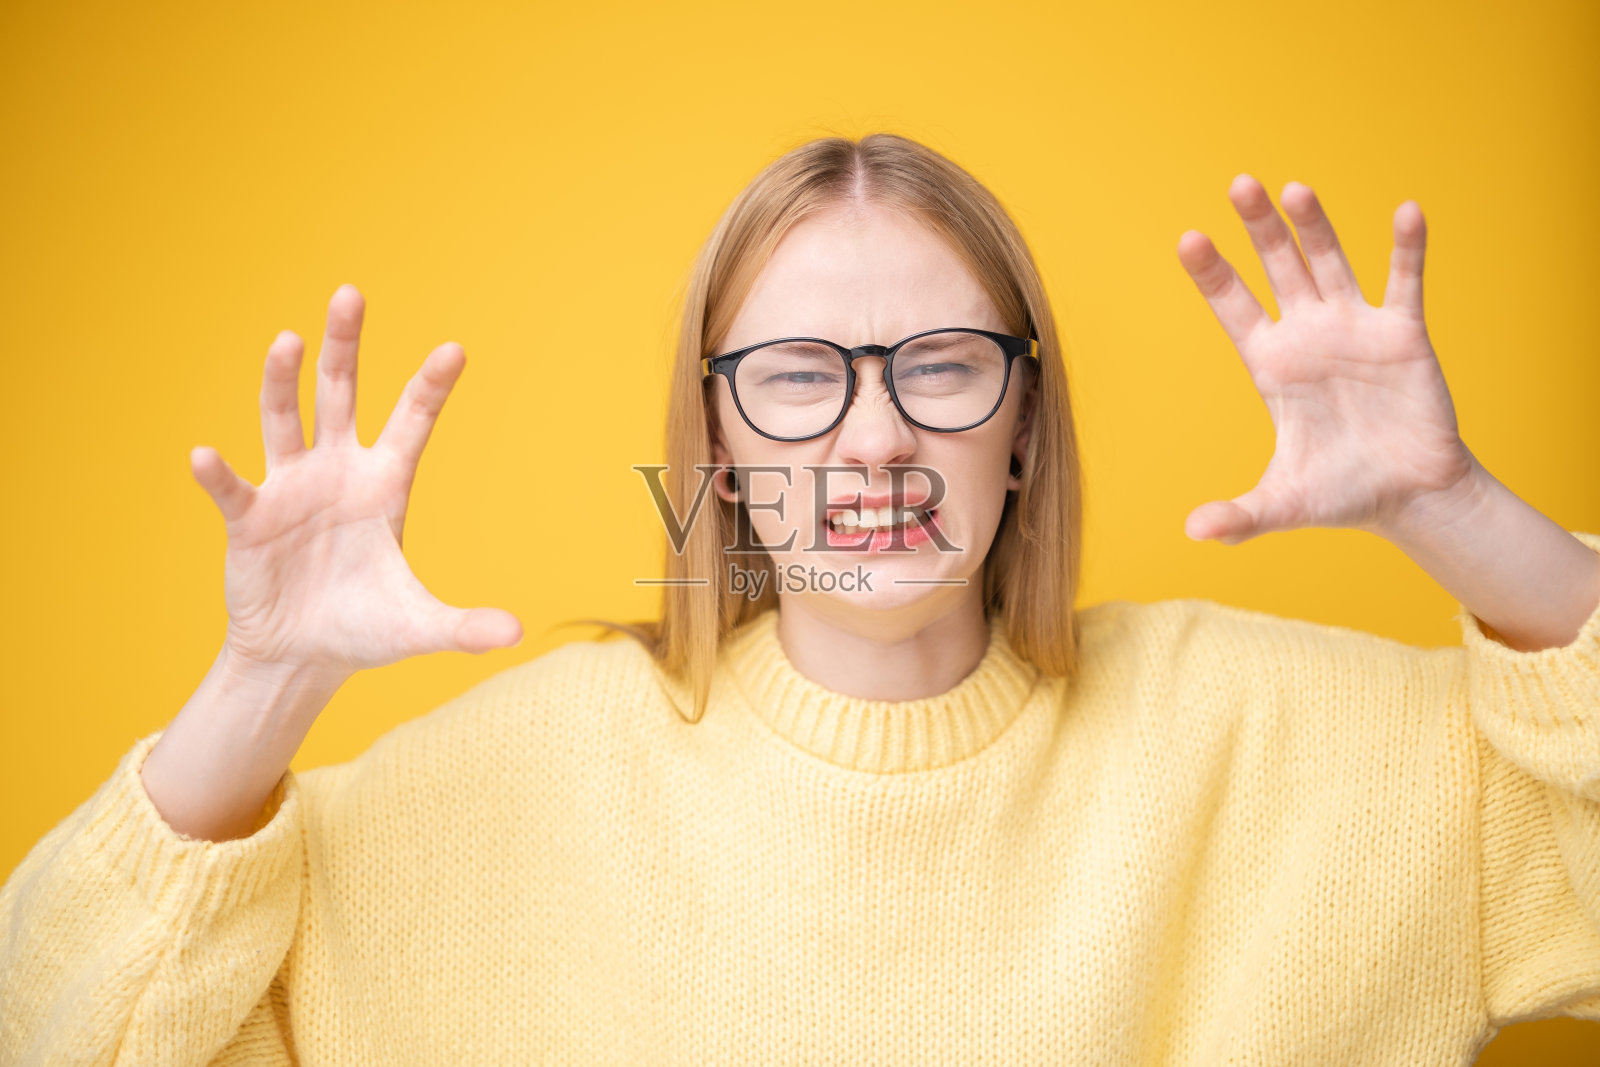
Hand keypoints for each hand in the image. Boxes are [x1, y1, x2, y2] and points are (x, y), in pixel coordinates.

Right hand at [189, 284, 522, 685]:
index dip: (431, 385)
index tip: (454, 349)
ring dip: (283, 381)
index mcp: (385, 484)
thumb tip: (517, 637)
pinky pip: (233, 488)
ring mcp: (291, 488)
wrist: (302, 657)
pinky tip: (206, 456)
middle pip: (340, 393)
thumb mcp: (419, 627)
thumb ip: (464, 627)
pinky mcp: (249, 518)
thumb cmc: (365, 630)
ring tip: (287, 340)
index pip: (413, 421)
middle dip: (345, 345)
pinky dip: (218, 473)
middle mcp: (338, 471)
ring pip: (285, 418)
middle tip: (350, 293)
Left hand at [1175, 174, 1477, 544]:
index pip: (1233, 308)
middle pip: (1278, 269)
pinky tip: (1408, 212)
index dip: (1213, 274)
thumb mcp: (1283, 504)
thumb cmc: (1340, 493)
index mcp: (1270, 365)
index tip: (1188, 239)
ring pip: (1332, 263)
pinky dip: (1408, 249)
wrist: (1408, 496)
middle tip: (1240, 183)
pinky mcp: (1404, 334)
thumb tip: (1193, 534)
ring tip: (1296, 189)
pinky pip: (1405, 283)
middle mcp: (1308, 335)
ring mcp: (1355, 329)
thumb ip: (1239, 516)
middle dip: (1260, 229)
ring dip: (1316, 227)